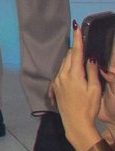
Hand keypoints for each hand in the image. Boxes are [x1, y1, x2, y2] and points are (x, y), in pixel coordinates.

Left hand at [50, 25, 104, 150]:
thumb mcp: (94, 90)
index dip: (78, 39)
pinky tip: (73, 70)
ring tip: (80, 56)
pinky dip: (67, 67)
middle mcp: (62, 75)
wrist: (75, 123)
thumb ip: (91, 72)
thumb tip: (91, 57)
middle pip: (69, 56)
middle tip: (83, 43)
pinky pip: (61, 71)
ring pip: (64, 63)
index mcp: (74, 75)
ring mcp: (57, 80)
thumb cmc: (88, 108)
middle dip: (76, 49)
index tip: (77, 27)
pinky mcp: (55, 86)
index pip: (76, 52)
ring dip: (72, 58)